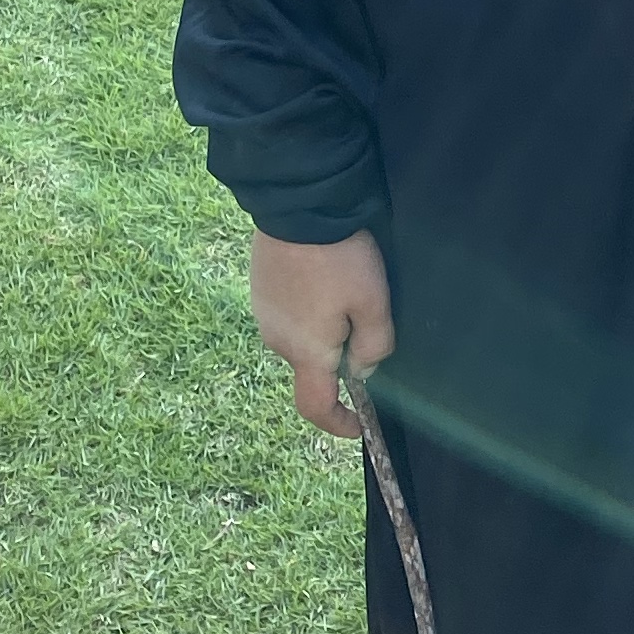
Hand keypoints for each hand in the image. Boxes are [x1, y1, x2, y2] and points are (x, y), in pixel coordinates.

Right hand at [249, 228, 392, 436]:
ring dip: (323, 330)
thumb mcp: (372, 302)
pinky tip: (324, 278)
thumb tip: (363, 371)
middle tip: (366, 323)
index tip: (359, 426)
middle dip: (338, 359)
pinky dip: (309, 309)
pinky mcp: (260, 289)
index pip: (316, 406)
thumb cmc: (338, 258)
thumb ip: (373, 344)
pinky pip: (289, 314)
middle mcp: (277, 340)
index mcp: (306, 352)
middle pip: (312, 366)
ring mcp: (264, 313)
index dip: (338, 423)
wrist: (296, 206)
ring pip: (300, 337)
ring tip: (347, 292)